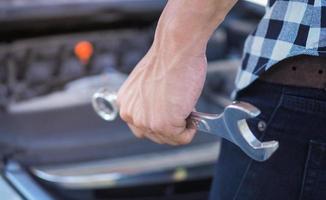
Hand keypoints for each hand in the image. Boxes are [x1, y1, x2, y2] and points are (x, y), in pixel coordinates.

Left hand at [117, 0, 236, 144]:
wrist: (175, 50)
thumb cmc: (167, 60)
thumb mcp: (148, 85)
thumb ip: (149, 102)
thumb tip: (162, 112)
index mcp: (126, 104)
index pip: (143, 127)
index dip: (161, 122)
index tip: (173, 113)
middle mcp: (131, 115)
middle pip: (156, 136)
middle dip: (172, 126)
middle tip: (183, 111)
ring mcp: (146, 122)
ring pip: (169, 138)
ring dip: (182, 127)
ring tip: (187, 108)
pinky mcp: (163, 125)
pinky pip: (182, 138)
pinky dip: (191, 129)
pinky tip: (191, 111)